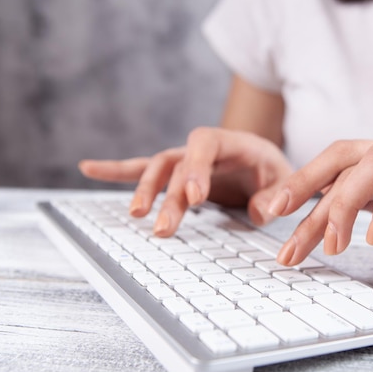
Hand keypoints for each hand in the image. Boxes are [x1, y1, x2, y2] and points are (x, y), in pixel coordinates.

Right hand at [79, 127, 292, 235]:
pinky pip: (142, 167)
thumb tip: (258, 212)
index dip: (196, 168)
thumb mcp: (284, 182)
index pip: (205, 144)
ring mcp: (186, 159)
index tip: (195, 199)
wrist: (266, 163)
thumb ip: (274, 196)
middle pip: (177, 164)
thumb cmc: (274, 172)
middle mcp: (203, 148)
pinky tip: (88, 167)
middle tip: (163, 229)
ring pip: (157, 168)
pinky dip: (116, 170)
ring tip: (136, 215)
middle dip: (168, 195)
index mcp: (232, 142)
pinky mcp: (175, 173)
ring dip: (144, 190)